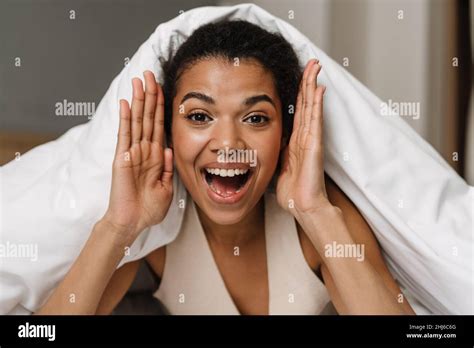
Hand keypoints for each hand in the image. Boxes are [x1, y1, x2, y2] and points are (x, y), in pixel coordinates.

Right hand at [102, 70, 173, 244]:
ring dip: (138, 100)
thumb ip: (167, 167)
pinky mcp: (121, 159)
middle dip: (148, 95)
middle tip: (149, 73)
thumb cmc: (148, 208)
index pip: (157, 125)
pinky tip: (125, 103)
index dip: (159, 106)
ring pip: (136, 121)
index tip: (162, 88)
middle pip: (147, 117)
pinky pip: (125, 135)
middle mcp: (143, 150)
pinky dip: (125, 119)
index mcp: (154, 156)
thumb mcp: (166, 186)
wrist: (132, 223)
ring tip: (138, 80)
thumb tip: (168, 148)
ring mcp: (131, 153)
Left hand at [276, 59, 330, 219]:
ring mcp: (311, 139)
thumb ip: (277, 154)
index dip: (299, 93)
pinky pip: (315, 121)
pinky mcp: (314, 145)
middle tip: (311, 62)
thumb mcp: (278, 167)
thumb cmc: (293, 191)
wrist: (303, 205)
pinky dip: (317, 104)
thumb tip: (265, 147)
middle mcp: (304, 136)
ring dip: (312, 86)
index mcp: (295, 141)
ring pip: (311, 107)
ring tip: (315, 67)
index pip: (297, 111)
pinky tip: (319, 89)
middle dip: (308, 82)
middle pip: (306, 103)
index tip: (299, 76)